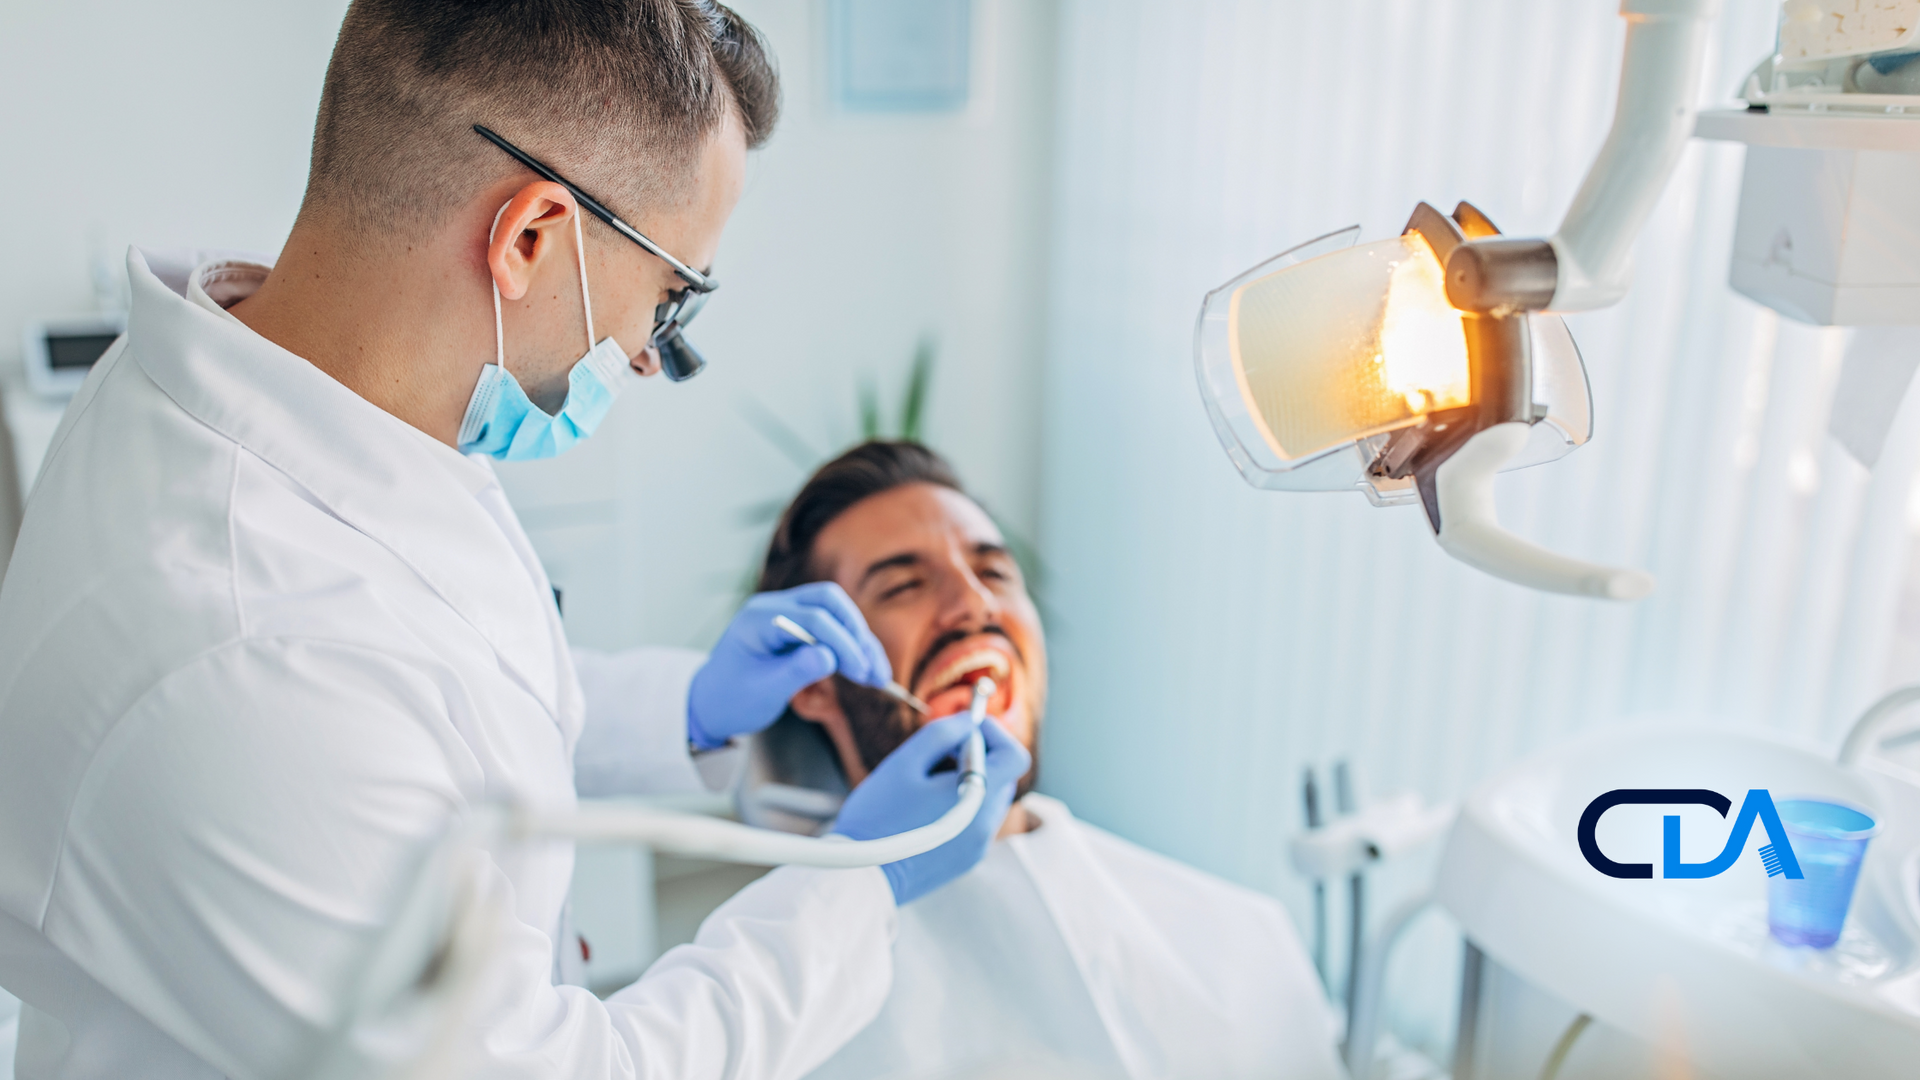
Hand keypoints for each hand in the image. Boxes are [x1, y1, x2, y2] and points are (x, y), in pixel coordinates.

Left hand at [687, 582, 892, 748]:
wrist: (711, 705)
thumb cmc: (731, 699)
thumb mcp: (763, 691)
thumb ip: (796, 671)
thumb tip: (831, 657)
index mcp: (758, 618)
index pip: (813, 618)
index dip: (843, 644)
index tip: (861, 673)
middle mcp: (774, 607)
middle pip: (829, 601)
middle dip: (855, 633)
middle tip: (872, 670)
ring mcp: (786, 614)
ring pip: (835, 612)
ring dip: (859, 640)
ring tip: (878, 676)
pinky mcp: (797, 628)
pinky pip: (831, 627)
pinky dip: (850, 647)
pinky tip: (866, 669)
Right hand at [832, 713, 1032, 903]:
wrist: (861, 877)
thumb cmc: (878, 818)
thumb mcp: (906, 762)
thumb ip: (943, 734)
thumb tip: (967, 722)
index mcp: (978, 798)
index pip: (1015, 756)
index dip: (994, 734)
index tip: (964, 730)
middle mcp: (987, 825)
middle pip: (1002, 776)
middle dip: (977, 755)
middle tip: (939, 753)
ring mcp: (979, 846)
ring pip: (988, 798)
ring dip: (968, 781)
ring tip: (926, 784)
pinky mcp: (966, 860)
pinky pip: (975, 821)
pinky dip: (960, 805)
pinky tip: (925, 809)